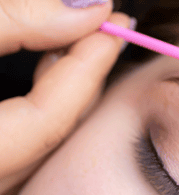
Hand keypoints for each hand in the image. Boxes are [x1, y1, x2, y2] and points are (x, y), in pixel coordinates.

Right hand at [0, 0, 130, 194]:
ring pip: (45, 147)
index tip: (114, 26)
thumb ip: (16, 20)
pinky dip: (43, 110)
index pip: (50, 120)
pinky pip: (27, 148)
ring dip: (66, 96)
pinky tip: (46, 78)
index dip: (87, 71)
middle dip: (85, 82)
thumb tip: (89, 8)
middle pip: (56, 138)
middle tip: (106, 35)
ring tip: (81, 48)